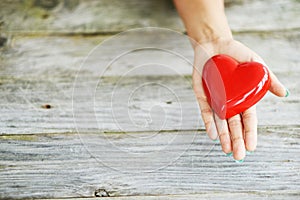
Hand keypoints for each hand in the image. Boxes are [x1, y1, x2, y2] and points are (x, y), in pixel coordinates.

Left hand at [192, 39, 286, 160]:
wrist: (214, 43)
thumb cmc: (236, 52)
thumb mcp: (256, 64)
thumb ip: (268, 79)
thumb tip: (284, 94)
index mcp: (244, 97)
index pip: (248, 119)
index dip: (250, 133)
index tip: (252, 147)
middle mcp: (230, 101)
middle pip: (234, 124)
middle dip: (236, 140)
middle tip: (238, 156)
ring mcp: (216, 99)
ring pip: (220, 121)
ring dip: (223, 136)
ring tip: (226, 150)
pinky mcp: (203, 95)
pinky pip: (205, 111)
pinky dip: (208, 122)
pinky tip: (212, 134)